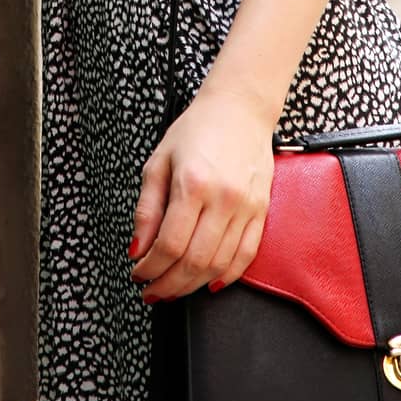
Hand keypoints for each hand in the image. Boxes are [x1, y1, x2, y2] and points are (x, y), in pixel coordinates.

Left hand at [129, 85, 274, 301]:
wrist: (239, 108)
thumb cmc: (196, 129)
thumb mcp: (159, 161)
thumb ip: (147, 208)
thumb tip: (138, 248)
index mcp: (193, 183)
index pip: (169, 244)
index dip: (151, 268)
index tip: (138, 274)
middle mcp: (223, 198)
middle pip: (194, 261)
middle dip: (169, 285)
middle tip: (153, 292)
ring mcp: (246, 206)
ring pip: (220, 264)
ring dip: (193, 285)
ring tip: (174, 288)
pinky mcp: (262, 210)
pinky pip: (246, 255)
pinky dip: (227, 275)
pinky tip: (210, 283)